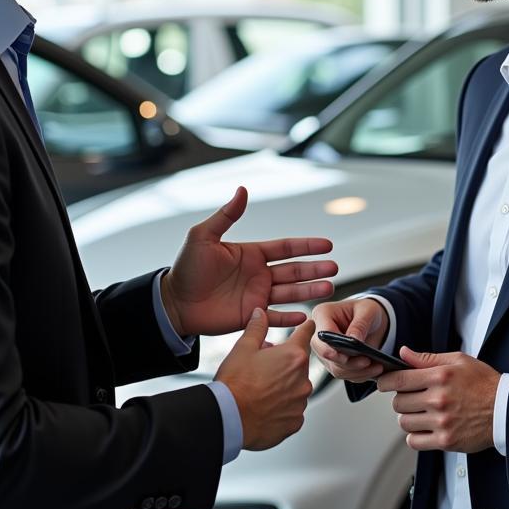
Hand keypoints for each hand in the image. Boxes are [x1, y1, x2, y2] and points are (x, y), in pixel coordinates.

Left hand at [162, 186, 336, 337]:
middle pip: (294, 270)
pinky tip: (304, 316)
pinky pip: (275, 317)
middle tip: (334, 268)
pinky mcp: (251, 316)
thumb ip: (226, 216)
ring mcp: (257, 295)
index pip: (285, 248)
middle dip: (315, 269)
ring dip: (309, 291)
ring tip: (328, 288)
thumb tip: (242, 190)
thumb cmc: (186, 268)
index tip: (327, 245)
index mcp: (251, 254)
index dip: (306, 246)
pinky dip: (290, 318)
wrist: (174, 302)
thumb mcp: (204, 237)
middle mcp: (258, 274)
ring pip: (290, 293)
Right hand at [215, 309, 316, 450]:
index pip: (306, 334)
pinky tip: (266, 405)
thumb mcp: (243, 348)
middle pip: (298, 364)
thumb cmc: (235, 385)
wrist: (229, 419)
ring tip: (261, 389)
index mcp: (293, 356)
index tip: (307, 326)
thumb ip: (257, 328)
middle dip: (284, 362)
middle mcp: (302, 379)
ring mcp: (300, 402)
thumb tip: (261, 314)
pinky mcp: (295, 421)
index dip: (305, 328)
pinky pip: (293, 409)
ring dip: (285, 385)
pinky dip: (283, 406)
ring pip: (296, 387)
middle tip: (263, 367)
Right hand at [310, 297, 389, 382]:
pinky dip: (360, 374)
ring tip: (375, 366)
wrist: (371, 321)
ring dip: (356, 371)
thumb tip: (354, 340)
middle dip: (347, 362)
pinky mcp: (334, 363)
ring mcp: (326, 351)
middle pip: (326, 354)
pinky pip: (345, 374)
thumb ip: (360, 324)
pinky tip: (374, 369)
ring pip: (336, 368)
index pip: (321, 334)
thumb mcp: (367, 310)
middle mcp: (320, 335)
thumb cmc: (365, 310)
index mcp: (322, 314)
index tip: (345, 356)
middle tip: (366, 361)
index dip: (331, 347)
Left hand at [376, 349, 499, 453]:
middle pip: (398, 402)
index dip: (385, 381)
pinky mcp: (446, 441)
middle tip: (411, 398)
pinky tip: (424, 428)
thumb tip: (404, 353)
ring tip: (420, 413)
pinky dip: (415, 436)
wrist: (506, 410)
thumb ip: (427, 358)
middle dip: (401, 399)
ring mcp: (441, 422)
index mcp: (439, 377)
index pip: (399, 379)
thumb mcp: (458, 361)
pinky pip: (414, 441)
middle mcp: (438, 400)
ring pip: (404, 422)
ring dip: (408, 417)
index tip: (383, 383)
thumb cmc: (484, 384)